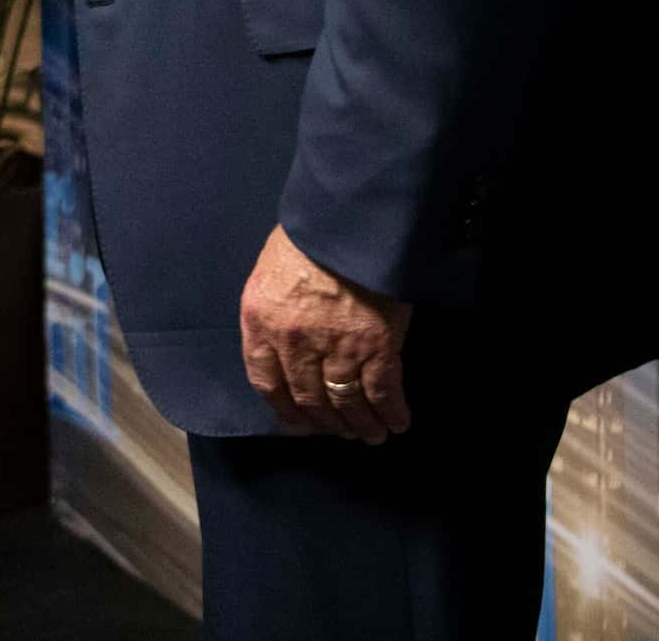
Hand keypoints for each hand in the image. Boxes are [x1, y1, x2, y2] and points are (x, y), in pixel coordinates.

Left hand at [240, 224, 413, 441]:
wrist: (346, 223)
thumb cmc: (305, 240)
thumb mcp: (268, 274)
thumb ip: (272, 313)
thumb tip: (283, 346)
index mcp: (260, 322)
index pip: (266, 382)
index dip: (284, 409)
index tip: (297, 424)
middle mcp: (294, 343)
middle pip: (308, 398)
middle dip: (325, 422)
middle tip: (339, 432)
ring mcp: (336, 348)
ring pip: (345, 402)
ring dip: (359, 425)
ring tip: (370, 435)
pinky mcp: (376, 347)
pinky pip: (383, 392)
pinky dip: (391, 412)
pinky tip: (397, 423)